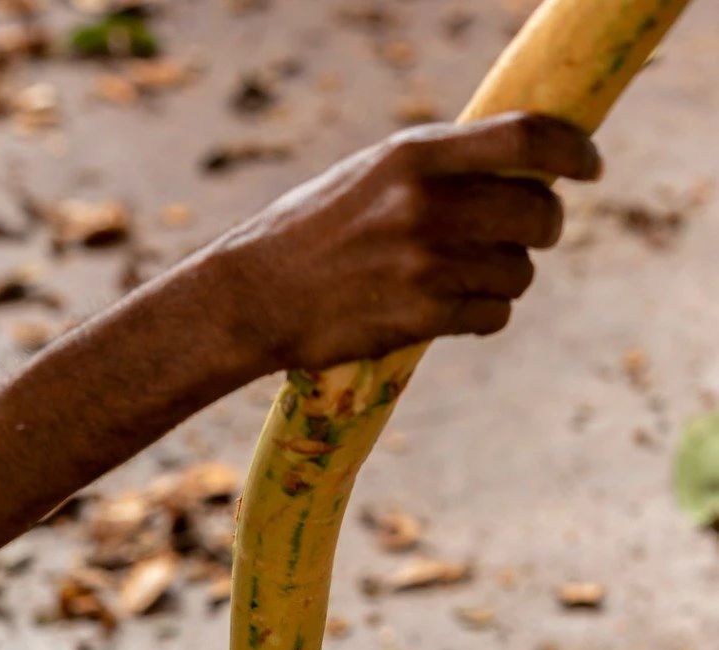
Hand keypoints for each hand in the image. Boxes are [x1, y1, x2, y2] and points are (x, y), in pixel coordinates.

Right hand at [216, 112, 601, 373]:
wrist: (254, 296)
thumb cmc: (312, 232)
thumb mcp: (373, 175)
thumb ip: (440, 168)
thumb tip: (519, 167)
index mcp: (415, 155)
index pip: (527, 138)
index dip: (574, 150)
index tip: (590, 166)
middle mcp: (426, 205)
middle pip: (537, 211)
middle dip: (545, 226)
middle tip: (529, 235)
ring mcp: (425, 264)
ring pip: (519, 271)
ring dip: (509, 278)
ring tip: (468, 278)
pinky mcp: (420, 317)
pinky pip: (493, 315)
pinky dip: (485, 315)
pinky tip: (453, 311)